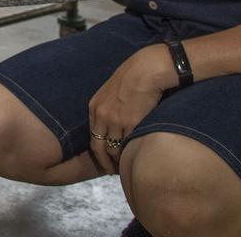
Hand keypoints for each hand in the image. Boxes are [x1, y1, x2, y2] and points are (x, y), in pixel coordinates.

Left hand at [87, 44, 169, 173]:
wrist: (147, 69)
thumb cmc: (134, 77)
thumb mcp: (112, 91)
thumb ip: (109, 107)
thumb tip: (114, 122)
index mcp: (95, 107)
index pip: (92, 136)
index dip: (98, 151)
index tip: (103, 160)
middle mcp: (102, 115)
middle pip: (99, 147)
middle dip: (104, 162)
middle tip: (111, 171)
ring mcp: (116, 120)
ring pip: (114, 149)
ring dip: (118, 160)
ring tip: (123, 168)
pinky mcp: (131, 123)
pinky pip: (128, 144)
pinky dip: (130, 154)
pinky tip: (134, 158)